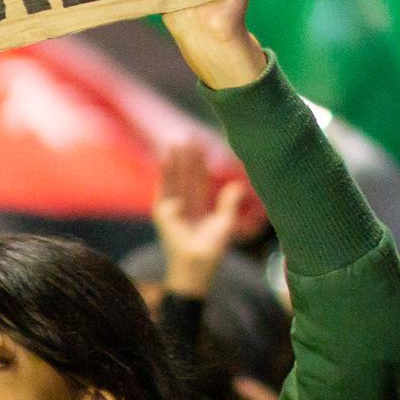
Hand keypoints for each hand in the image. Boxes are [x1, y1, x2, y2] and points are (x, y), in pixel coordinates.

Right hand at [152, 140, 248, 297]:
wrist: (196, 265)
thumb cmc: (211, 250)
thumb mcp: (225, 223)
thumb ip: (229, 203)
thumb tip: (238, 184)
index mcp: (199, 208)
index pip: (200, 180)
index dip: (202, 163)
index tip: (203, 144)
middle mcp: (184, 205)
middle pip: (187, 175)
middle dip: (189, 157)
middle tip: (190, 134)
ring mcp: (172, 207)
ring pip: (176, 178)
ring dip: (176, 160)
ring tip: (177, 141)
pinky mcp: (162, 210)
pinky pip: (164, 186)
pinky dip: (165, 171)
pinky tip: (166, 156)